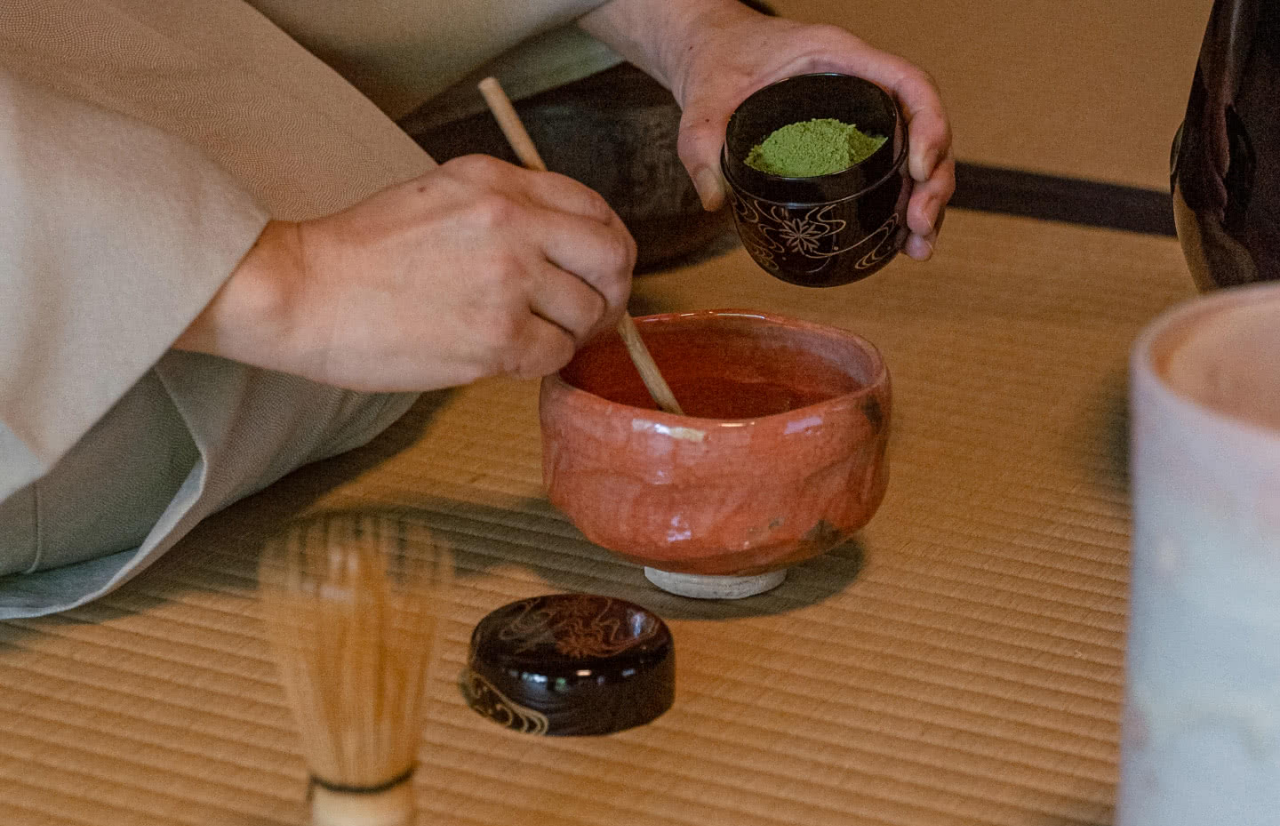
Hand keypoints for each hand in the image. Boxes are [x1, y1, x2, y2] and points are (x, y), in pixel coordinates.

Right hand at [176, 155, 635, 390]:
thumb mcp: (440, 194)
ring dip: (570, 333)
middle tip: (589, 313)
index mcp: (499, 183)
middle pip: (613, 259)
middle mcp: (513, 224)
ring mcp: (508, 282)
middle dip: (611, 291)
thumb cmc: (361, 251)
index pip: (595, 209)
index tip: (594, 270)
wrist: (304, 290)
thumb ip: (507, 206)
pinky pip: (556, 356)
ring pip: (589, 314)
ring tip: (532, 336)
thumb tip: (564, 241)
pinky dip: (540, 361)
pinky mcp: (496, 338)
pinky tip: (506, 355)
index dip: (606, 245)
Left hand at [581, 0, 953, 260]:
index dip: (928, 124)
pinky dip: (901, 203)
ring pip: (915, 151)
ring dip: (926, 199)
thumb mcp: (702, 105)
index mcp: (840, 58)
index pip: (907, 82)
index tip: (919, 170)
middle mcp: (861, 83)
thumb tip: (715, 200)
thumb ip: (700, 147)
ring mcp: (861, 112)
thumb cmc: (715, 63)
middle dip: (933, 179)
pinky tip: (901, 241)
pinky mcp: (852, 139)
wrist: (710, 54)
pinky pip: (890, 166)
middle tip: (918, 226)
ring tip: (919, 247)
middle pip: (923, 125)